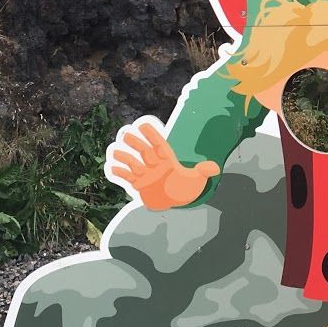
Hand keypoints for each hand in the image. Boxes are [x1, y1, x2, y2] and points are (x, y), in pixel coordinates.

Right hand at [106, 119, 220, 210]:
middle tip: (126, 134)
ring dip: (124, 157)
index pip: (159, 145)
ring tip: (115, 151)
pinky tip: (111, 167)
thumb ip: (203, 172)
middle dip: (136, 143)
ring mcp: (146, 174)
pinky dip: (120, 173)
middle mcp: (155, 165)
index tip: (144, 125)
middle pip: (144, 151)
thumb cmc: (186, 188)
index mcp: (168, 161)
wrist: (175, 201)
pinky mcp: (140, 185)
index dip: (152, 135)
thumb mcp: (197, 180)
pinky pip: (127, 177)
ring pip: (133, 163)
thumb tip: (216, 168)